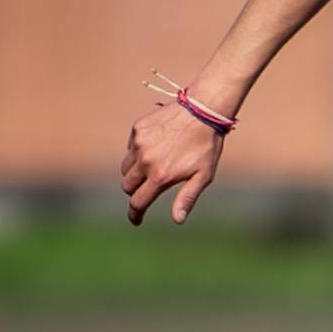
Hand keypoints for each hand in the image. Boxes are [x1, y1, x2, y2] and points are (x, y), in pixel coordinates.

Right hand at [119, 100, 222, 224]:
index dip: (135, 214)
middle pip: (127, 186)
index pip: (138, 202)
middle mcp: (145, 161)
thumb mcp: (203, 176)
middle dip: (135, 192)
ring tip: (154, 168)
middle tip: (148, 190)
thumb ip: (187, 198)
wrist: (203, 111)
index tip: (136, 220)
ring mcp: (139, 144)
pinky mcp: (137, 129)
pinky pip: (130, 148)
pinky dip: (138, 153)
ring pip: (126, 168)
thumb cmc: (206, 147)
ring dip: (134, 173)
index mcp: (160, 176)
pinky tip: (156, 148)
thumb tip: (177, 220)